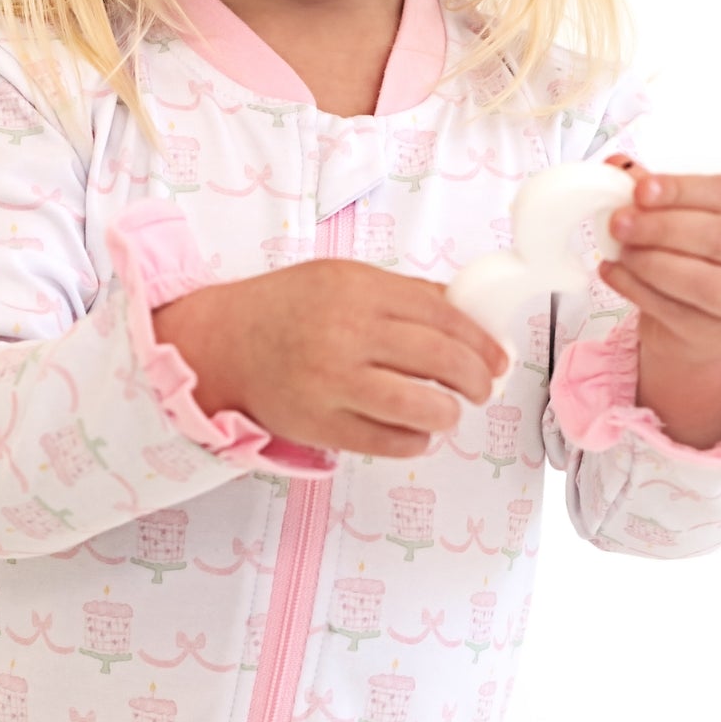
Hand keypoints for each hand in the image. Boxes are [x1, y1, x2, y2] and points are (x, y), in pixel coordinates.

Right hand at [152, 261, 510, 459]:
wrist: (222, 342)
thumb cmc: (286, 308)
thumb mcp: (343, 279)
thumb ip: (402, 295)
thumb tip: (466, 316)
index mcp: (359, 290)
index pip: (443, 316)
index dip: (481, 340)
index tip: (497, 356)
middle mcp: (347, 333)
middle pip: (441, 360)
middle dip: (476, 379)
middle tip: (482, 388)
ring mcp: (333, 382)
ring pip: (420, 406)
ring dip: (447, 413)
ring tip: (447, 411)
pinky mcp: (321, 424)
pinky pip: (388, 442)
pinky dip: (414, 441)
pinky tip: (416, 433)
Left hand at [600, 156, 720, 373]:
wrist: (706, 318)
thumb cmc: (701, 254)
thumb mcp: (688, 215)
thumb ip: (656, 190)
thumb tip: (616, 166)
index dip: (684, 191)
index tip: (641, 190)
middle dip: (664, 228)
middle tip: (619, 221)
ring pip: (704, 282)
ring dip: (653, 263)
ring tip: (619, 249)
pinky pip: (678, 312)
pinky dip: (638, 291)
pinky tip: (613, 273)